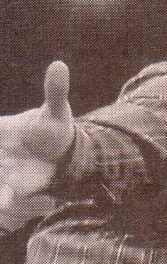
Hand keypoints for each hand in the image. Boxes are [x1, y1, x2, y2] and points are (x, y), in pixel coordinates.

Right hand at [0, 62, 73, 208]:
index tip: (0, 139)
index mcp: (2, 129)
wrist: (63, 158)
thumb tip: (59, 64)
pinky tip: (7, 199)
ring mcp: (1, 168)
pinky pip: (1, 195)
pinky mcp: (8, 187)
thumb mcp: (55, 112)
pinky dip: (2, 198)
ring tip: (5, 194)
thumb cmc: (54, 130)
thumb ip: (55, 91)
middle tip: (2, 163)